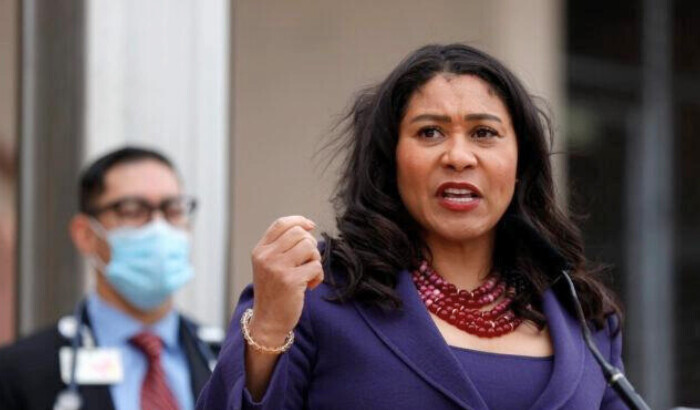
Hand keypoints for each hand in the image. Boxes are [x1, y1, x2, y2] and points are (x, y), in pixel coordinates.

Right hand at [249, 216, 322, 346]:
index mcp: (260, 251)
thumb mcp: (268, 265)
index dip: (299, 221)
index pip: (281, 224)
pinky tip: (310, 286)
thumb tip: (307, 228)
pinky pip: (316, 266)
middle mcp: (266, 257)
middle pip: (299, 233)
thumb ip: (281, 247)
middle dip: (310, 244)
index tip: (310, 226)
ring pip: (309, 247)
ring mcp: (277, 268)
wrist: (268, 322)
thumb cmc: (273, 292)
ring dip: (315, 259)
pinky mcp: (291, 281)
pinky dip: (318, 276)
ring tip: (309, 273)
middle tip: (308, 260)